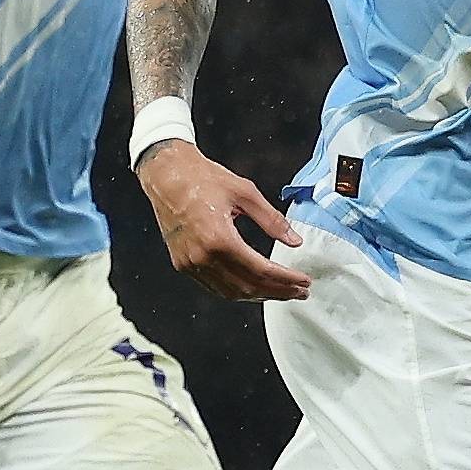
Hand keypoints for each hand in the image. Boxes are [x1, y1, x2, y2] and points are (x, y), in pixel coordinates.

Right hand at [137, 142, 310, 302]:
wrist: (166, 174)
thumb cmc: (203, 178)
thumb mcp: (245, 193)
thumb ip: (272, 220)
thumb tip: (294, 241)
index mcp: (219, 238)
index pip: (261, 270)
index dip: (286, 279)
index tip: (304, 281)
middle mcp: (202, 256)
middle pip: (248, 286)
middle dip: (277, 292)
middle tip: (299, 291)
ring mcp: (190, 263)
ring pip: (230, 293)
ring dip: (258, 295)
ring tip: (280, 291)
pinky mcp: (182, 263)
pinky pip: (214, 286)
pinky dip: (237, 291)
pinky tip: (252, 286)